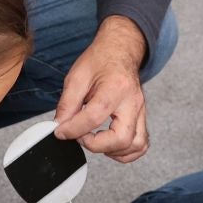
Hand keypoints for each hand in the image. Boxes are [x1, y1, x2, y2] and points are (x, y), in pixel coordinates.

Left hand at [54, 16, 150, 162]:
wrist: (120, 51)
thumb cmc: (100, 60)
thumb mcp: (77, 76)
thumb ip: (67, 103)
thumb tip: (60, 126)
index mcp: (116, 87)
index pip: (95, 117)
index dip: (73, 129)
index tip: (61, 132)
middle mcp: (133, 101)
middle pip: (122, 138)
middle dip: (96, 145)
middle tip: (81, 136)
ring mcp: (141, 111)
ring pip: (136, 145)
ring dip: (112, 151)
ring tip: (95, 140)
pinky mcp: (142, 118)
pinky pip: (141, 144)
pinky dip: (125, 151)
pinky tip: (109, 144)